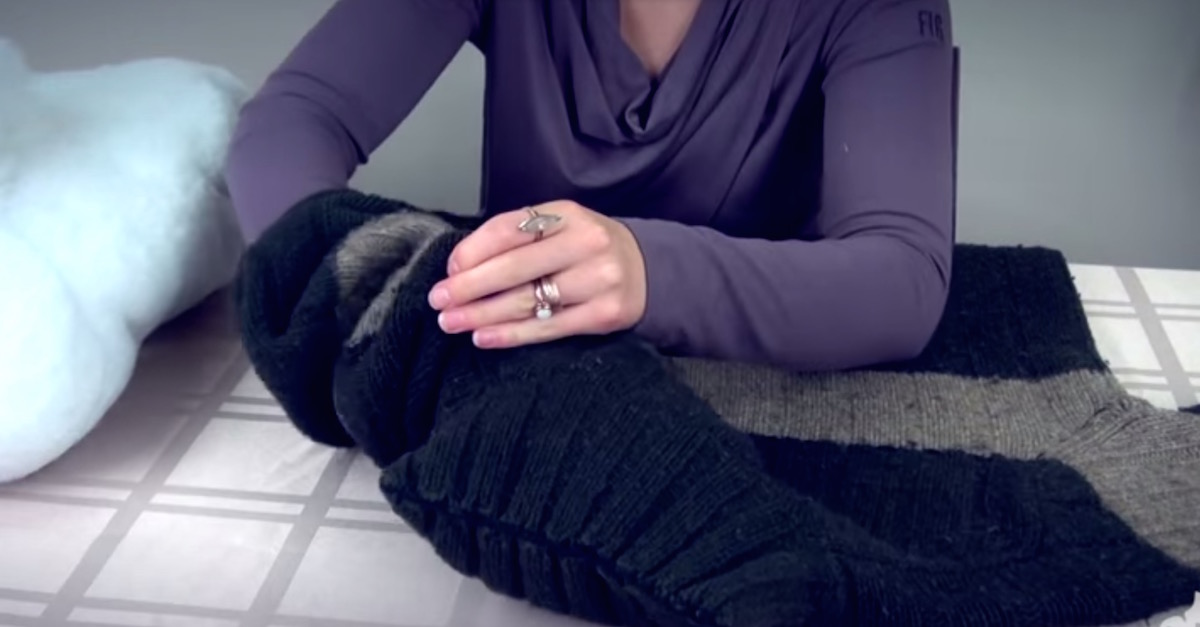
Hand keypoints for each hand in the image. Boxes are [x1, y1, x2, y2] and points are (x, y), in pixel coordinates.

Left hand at [427, 200, 647, 348]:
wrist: (647, 271)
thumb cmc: (588, 249)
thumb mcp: (560, 226)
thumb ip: (516, 237)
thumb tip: (461, 265)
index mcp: (569, 214)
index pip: (510, 229)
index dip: (473, 250)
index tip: (449, 269)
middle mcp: (587, 243)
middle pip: (514, 267)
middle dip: (469, 287)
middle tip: (438, 300)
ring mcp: (598, 280)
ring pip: (527, 301)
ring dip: (481, 314)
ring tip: (452, 322)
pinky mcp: (604, 314)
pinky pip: (547, 328)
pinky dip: (510, 334)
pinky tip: (484, 337)